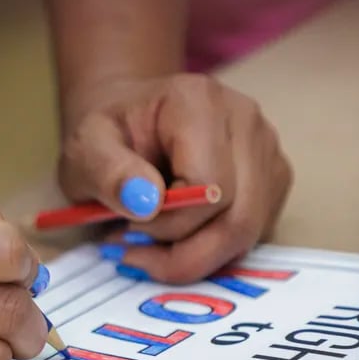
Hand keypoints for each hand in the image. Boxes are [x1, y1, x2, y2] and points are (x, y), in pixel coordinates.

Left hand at [58, 74, 292, 283]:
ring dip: (198, 256)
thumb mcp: (85, 151)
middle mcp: (246, 121)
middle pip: (240, 217)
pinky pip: (253, 234)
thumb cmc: (109, 135)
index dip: (169, 223)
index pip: (209, 188)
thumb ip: (108, 173)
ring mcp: (267, 150)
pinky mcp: (273, 180)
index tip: (127, 225)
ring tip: (150, 247)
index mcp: (199, 102)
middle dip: (186, 254)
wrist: (130, 121)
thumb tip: (148, 203)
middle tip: (137, 257)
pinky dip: (214, 250)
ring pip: (250, 232)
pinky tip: (177, 239)